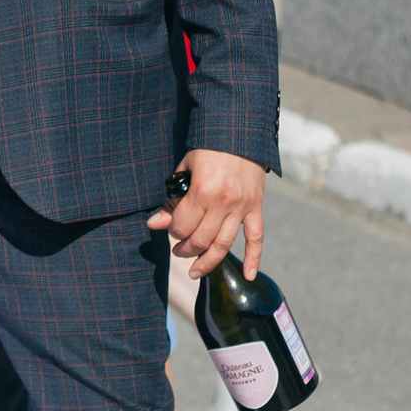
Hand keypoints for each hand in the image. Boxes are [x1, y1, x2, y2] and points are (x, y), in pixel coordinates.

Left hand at [148, 149, 266, 278]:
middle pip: (201, 239)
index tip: (169, 228)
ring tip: (195, 271)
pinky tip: (249, 276)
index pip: (183, 225)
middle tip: (178, 251)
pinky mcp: (256, 207)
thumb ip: (171, 199)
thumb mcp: (184, 169)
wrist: (240, 133)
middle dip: (185, 249)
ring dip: (208, 261)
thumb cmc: (208, 149)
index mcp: (202, 191)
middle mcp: (224, 203)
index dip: (172, 231)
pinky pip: (257, 237)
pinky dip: (254, 258)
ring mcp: (242, 207)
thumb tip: (154, 223)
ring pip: (224, 244)